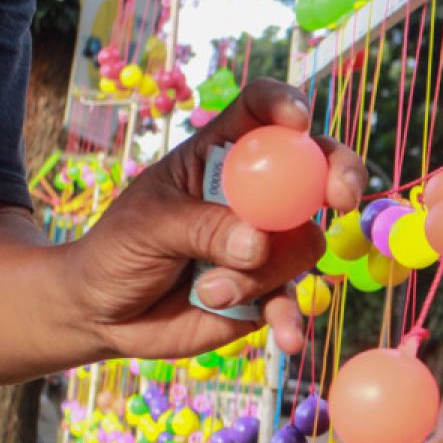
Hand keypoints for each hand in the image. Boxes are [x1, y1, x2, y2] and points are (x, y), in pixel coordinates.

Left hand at [65, 79, 366, 360]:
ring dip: (261, 273)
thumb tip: (258, 244)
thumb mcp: (147, 227)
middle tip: (339, 197)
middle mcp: (255, 191)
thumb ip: (201, 228)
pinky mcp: (268, 288)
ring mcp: (268, 240)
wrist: (103, 316)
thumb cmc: (116, 251)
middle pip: (314, 165)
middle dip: (338, 173)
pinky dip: (292, 317)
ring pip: (304, 242)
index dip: (286, 105)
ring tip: (207, 290)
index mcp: (220, 155)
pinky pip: (295, 297)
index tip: (299, 121)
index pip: (261, 111)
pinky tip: (286, 337)